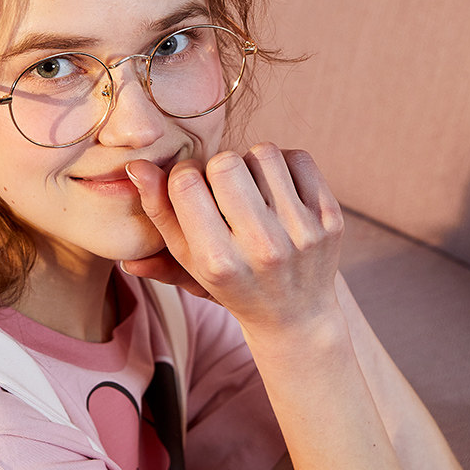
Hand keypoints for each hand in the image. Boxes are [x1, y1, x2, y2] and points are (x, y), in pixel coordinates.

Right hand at [123, 145, 345, 344]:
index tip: (190, 188)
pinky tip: (276, 189)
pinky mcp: (331, 220)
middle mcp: (263, 247)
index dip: (183, 175)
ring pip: (263, 153)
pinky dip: (283, 165)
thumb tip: (138, 166)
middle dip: (217, 167)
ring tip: (249, 189)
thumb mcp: (187, 258)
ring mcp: (302, 232)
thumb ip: (159, 213)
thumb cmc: (230, 281)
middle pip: (225, 162)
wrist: (295, 316)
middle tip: (221, 189)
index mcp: (219, 261)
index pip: (186, 182)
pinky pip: (299, 159)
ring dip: (250, 163)